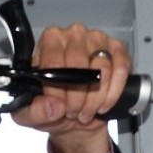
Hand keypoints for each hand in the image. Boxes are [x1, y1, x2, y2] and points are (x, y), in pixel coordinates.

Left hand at [11, 23, 130, 152]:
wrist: (75, 118)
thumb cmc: (54, 107)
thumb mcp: (32, 115)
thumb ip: (35, 112)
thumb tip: (53, 105)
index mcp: (49, 41)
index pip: (55, 62)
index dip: (58, 90)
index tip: (59, 106)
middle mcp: (74, 35)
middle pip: (79, 66)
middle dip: (77, 97)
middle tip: (73, 111)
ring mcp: (97, 39)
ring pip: (102, 68)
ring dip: (95, 97)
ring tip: (86, 110)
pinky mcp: (117, 50)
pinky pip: (121, 69)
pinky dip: (113, 93)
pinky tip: (103, 104)